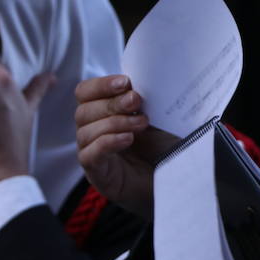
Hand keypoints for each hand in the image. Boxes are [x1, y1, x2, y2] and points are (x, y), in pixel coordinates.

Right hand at [74, 75, 178, 217]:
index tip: (125, 82)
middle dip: (112, 103)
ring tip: (141, 123)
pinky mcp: (97, 175)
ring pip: (85, 132)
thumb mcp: (158, 116)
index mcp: (103, 112)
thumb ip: (145, 98)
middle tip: (136, 101)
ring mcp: (92, 153)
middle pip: (83, 111)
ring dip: (114, 123)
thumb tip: (145, 77)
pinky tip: (127, 139)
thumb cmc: (164, 148)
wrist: (175, 183)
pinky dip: (107, 143)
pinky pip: (90, 155)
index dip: (101, 85)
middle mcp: (92, 131)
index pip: (85, 92)